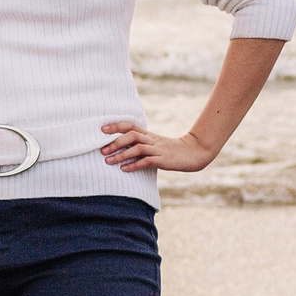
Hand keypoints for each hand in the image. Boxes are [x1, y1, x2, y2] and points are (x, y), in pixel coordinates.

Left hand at [99, 120, 215, 172]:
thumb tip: (119, 147)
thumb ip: (140, 144)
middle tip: (102, 150)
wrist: (193, 153)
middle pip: (132, 135)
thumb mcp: (154, 144)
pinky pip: (147, 161)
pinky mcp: (163, 160)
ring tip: (108, 161)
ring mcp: (158, 149)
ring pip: (138, 148)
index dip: (116, 126)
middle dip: (115, 142)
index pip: (130, 126)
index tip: (101, 130)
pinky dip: (135, 165)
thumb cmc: (170, 150)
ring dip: (122, 154)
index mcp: (149, 135)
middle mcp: (152, 140)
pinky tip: (125, 169)